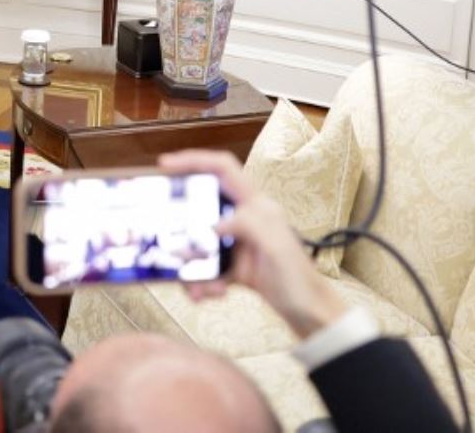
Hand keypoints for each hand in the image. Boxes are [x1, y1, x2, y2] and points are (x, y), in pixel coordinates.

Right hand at [157, 149, 346, 338]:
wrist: (310, 314)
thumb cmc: (299, 280)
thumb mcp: (276, 248)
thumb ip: (247, 226)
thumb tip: (213, 224)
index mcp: (257, 206)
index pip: (224, 169)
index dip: (195, 160)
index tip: (165, 165)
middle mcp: (245, 219)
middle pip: (203, 207)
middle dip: (183, 225)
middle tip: (165, 235)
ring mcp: (238, 243)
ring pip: (201, 243)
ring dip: (192, 264)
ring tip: (195, 286)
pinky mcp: (234, 266)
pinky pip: (207, 268)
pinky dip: (203, 282)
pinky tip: (208, 294)